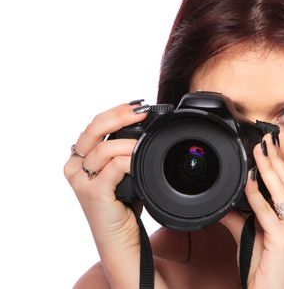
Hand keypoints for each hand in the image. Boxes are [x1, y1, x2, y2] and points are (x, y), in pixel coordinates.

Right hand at [64, 101, 152, 286]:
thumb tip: (143, 128)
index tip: (139, 106)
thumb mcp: (122, 172)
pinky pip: (113, 167)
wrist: (120, 239)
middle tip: (142, 112)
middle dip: (120, 116)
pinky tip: (140, 160)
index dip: (116, 111)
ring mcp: (82, 181)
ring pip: (105, 149)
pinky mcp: (94, 193)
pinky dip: (130, 160)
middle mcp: (75, 167)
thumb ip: (123, 152)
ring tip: (146, 143)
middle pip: (94, 129)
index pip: (95, 125)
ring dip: (130, 143)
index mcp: (79, 158)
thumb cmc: (122, 205)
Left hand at [220, 133, 283, 288]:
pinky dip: (256, 194)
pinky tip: (248, 181)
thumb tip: (227, 204)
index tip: (271, 148)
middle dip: (276, 160)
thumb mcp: (257, 239)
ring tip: (258, 151)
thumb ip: (243, 219)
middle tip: (265, 140)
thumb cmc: (269, 272)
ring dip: (268, 169)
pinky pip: (267, 211)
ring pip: (282, 192)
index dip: (282, 165)